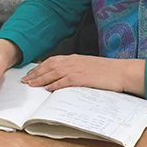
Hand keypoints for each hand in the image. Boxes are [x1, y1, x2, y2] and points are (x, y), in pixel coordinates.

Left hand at [21, 55, 145, 95]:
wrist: (122, 71)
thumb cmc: (107, 71)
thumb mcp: (89, 67)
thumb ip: (76, 69)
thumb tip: (63, 78)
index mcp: (75, 58)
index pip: (52, 61)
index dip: (40, 67)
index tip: (30, 73)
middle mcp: (74, 61)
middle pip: (49, 66)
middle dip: (36, 73)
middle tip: (25, 80)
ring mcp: (78, 69)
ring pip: (54, 72)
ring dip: (41, 79)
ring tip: (31, 84)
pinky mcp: (83, 78)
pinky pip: (66, 80)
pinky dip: (55, 84)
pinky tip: (48, 88)